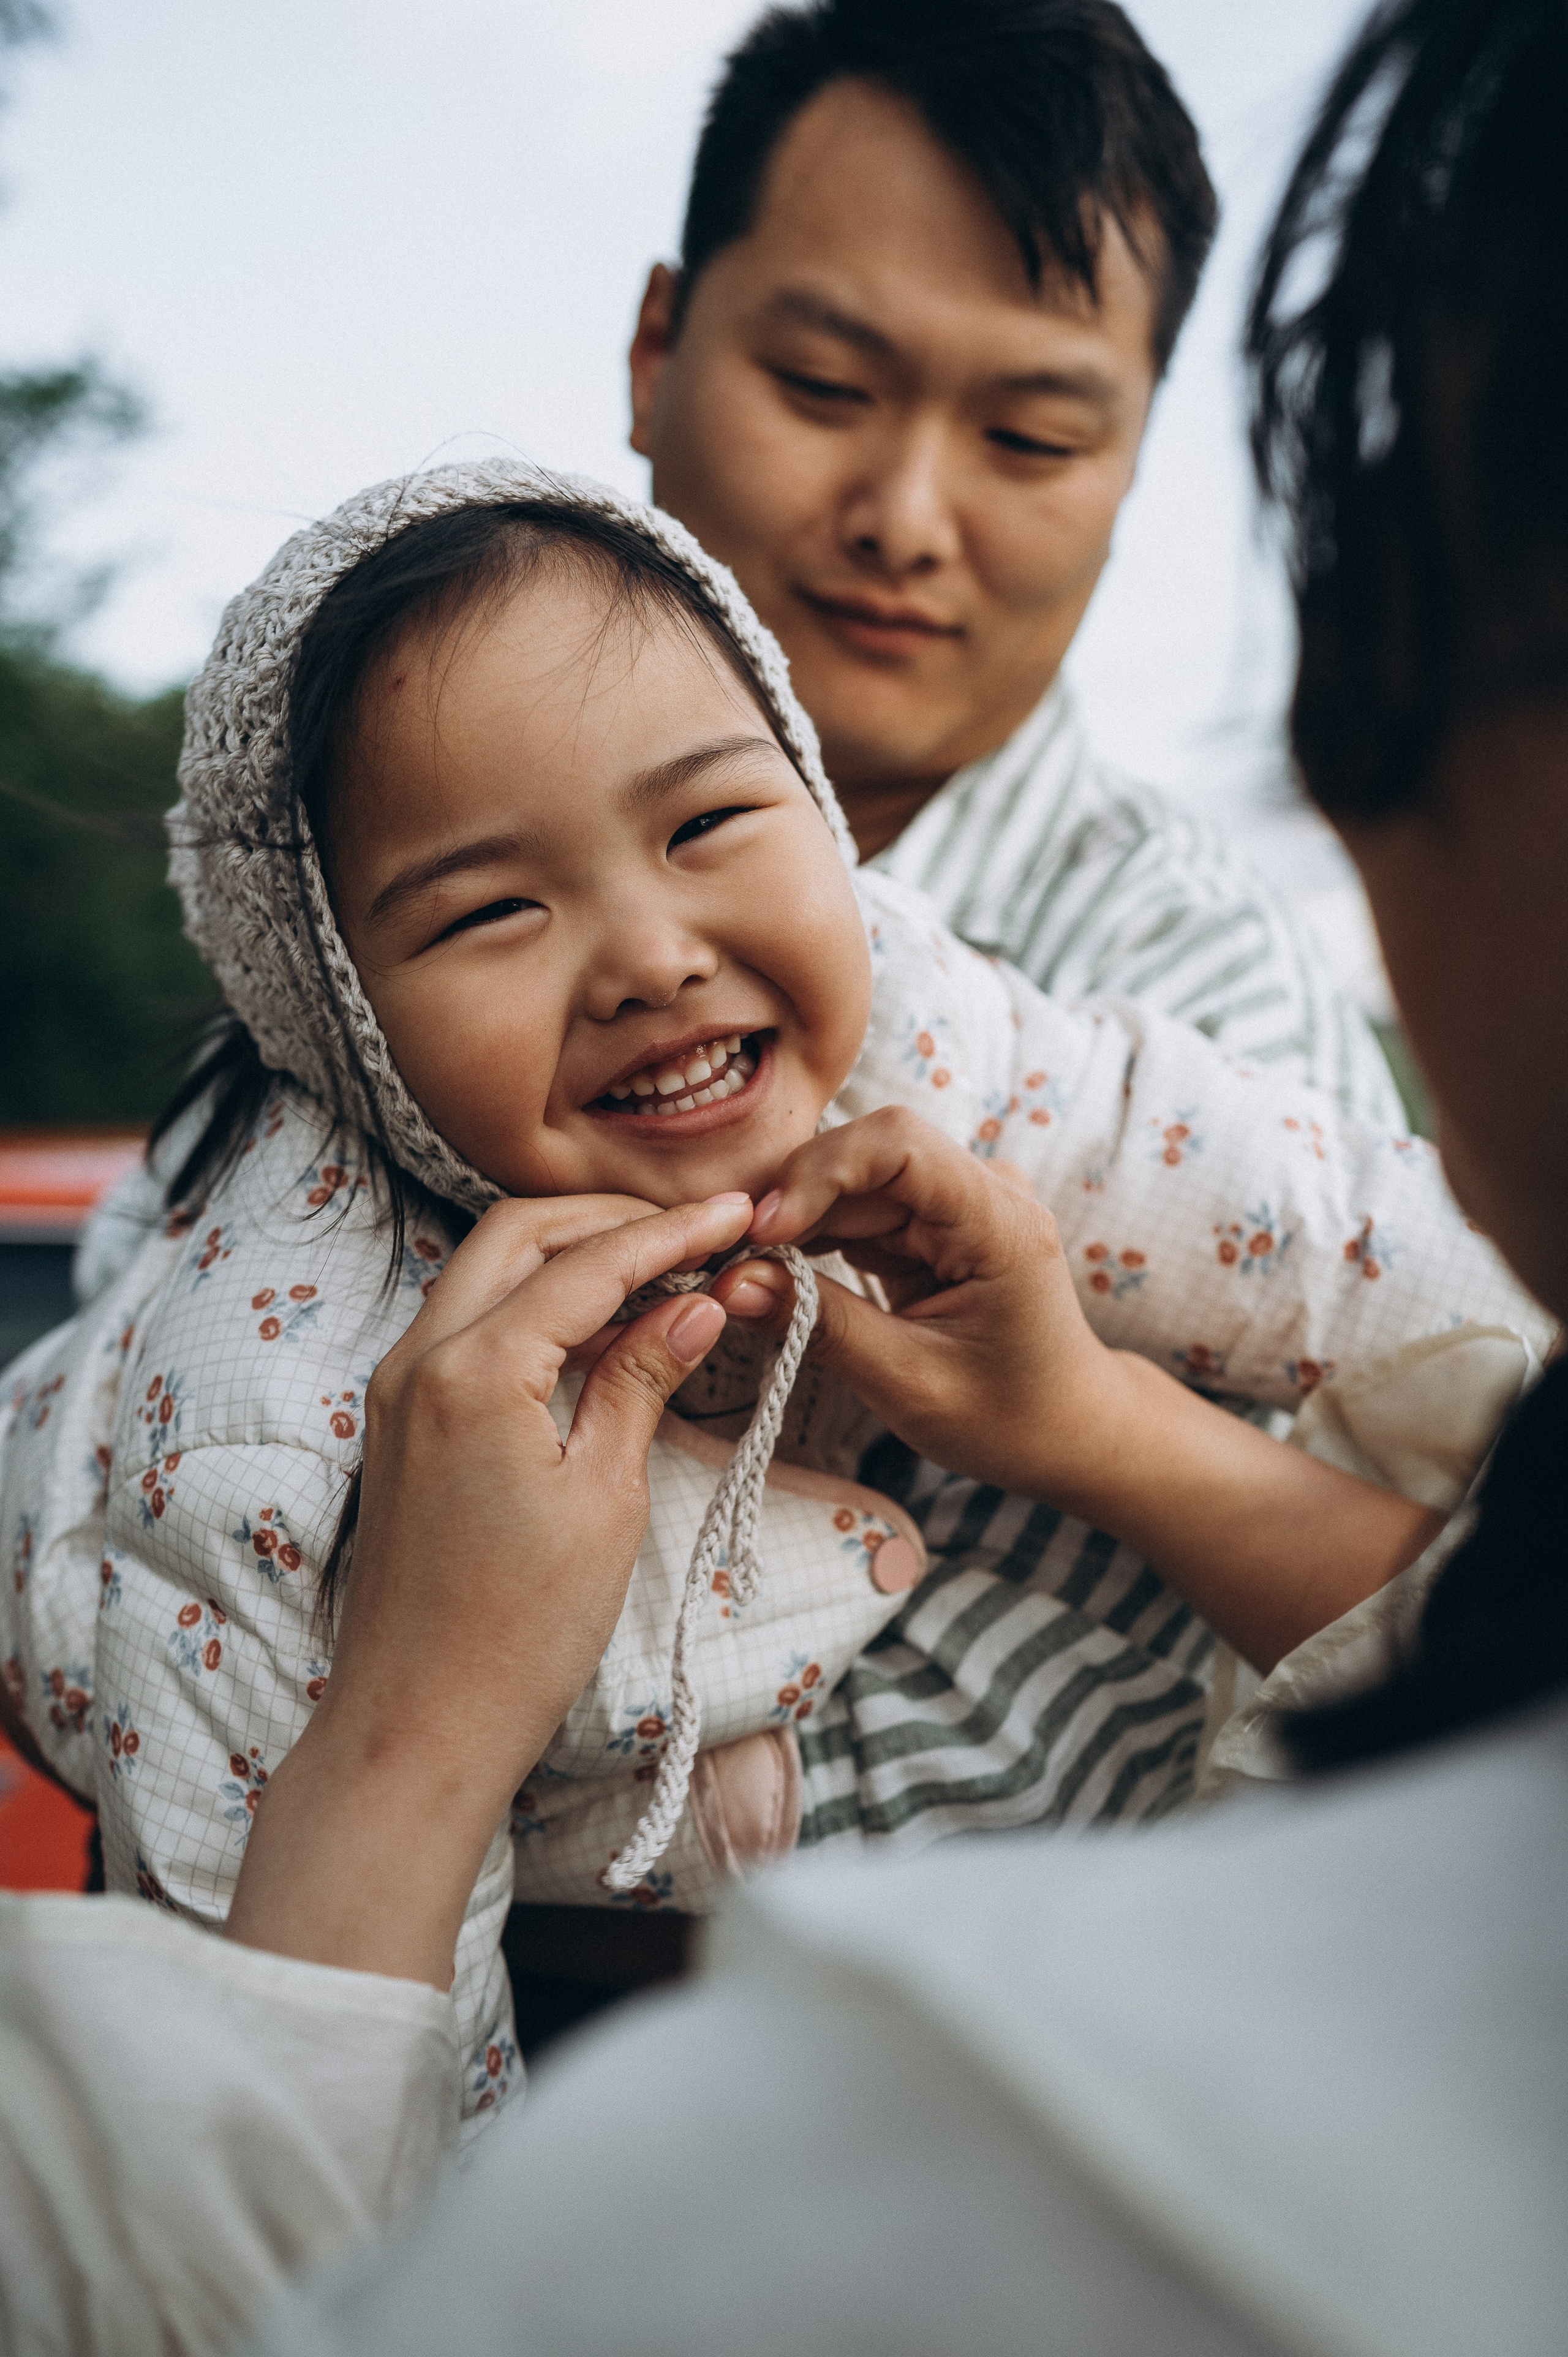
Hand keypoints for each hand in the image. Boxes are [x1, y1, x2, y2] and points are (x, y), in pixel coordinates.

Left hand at [227, 1189, 750, 1983]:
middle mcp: (419, 1357)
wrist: (419, 1724)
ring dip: (571, 1256)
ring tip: (661, 1268)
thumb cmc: (521, 1629)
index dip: (671, 1233)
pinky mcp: (400, 1421)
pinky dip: (536, 1304)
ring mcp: (398, 1387)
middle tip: (696, 1229)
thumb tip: (696, 1302)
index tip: (738, 1213)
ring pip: (487, 1272)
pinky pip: (469, 1324)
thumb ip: (641, 1379)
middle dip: (611, 1219)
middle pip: (520, 1235)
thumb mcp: (606, 1495)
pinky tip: (601, 1326)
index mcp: (474, 1368)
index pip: (588, 1264)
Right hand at [712, 1108, 1123, 1499]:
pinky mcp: (932, 1221)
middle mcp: (983, 1192)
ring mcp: (958, 1201)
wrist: (1067, 1428)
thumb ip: (822, 1326)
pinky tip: (777, 1276)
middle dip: (789, 1203)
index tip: (762, 1231)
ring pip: (850, 1185)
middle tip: (724, 1260)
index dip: (818, 1172)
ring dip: (793, 1225)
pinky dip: (811, 1241)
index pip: (898, 1143)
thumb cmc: (1007, 1416)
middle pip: (863, 1158)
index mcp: (1000, 1221)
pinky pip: (857, 1212)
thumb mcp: (910, 1383)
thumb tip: (731, 1283)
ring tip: (741, 1275)